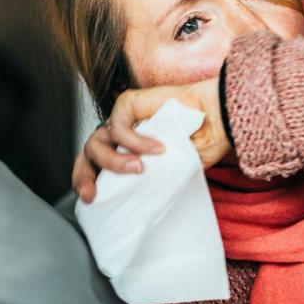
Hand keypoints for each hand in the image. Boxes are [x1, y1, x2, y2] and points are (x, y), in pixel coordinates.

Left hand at [72, 77, 231, 203]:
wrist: (218, 119)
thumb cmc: (202, 143)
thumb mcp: (173, 173)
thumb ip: (151, 181)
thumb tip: (134, 200)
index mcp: (126, 151)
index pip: (96, 166)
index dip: (88, 181)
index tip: (91, 199)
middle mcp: (120, 136)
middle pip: (88, 154)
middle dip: (84, 175)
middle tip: (93, 193)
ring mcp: (122, 119)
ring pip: (97, 141)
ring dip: (114, 161)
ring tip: (138, 168)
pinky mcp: (128, 103)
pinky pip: (118, 126)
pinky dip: (134, 141)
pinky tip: (156, 148)